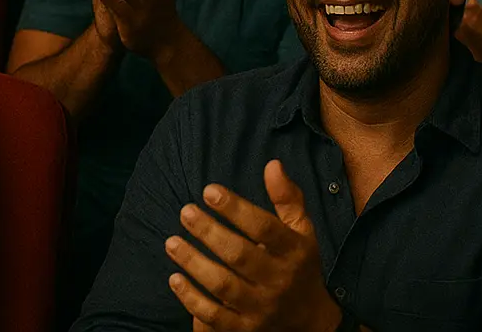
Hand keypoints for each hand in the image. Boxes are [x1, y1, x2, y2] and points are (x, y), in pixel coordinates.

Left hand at [164, 161, 340, 331]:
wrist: (310, 320)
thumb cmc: (299, 264)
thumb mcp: (301, 231)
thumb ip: (287, 198)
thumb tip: (273, 165)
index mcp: (294, 252)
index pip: (265, 228)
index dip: (236, 209)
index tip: (209, 191)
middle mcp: (278, 281)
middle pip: (240, 256)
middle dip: (209, 233)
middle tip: (185, 212)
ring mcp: (260, 308)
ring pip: (223, 286)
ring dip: (194, 263)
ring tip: (171, 242)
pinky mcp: (244, 329)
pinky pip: (215, 317)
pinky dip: (192, 300)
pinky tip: (174, 278)